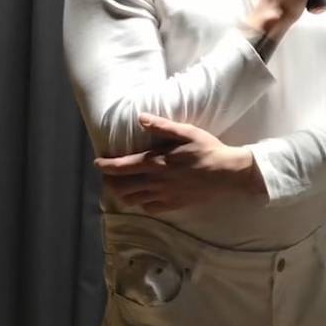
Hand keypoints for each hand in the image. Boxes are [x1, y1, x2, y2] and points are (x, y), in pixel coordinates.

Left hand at [94, 114, 265, 212]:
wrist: (228, 174)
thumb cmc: (207, 150)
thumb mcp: (187, 132)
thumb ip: (162, 126)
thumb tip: (140, 118)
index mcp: (156, 163)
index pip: (122, 168)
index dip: (106, 166)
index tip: (98, 162)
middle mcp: (156, 182)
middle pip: (121, 187)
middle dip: (110, 181)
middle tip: (109, 173)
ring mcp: (164, 196)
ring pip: (132, 200)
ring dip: (122, 193)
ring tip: (122, 184)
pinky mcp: (172, 205)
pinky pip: (148, 208)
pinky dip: (140, 202)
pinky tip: (143, 194)